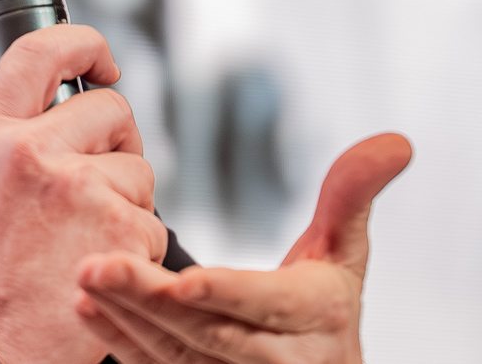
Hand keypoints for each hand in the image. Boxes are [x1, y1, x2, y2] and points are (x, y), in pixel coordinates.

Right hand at [0, 25, 166, 363]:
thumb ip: (11, 138)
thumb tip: (60, 108)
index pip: (40, 53)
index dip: (82, 44)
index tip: (101, 59)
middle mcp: (31, 151)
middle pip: (109, 109)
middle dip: (115, 144)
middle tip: (95, 185)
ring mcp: (78, 188)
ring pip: (138, 171)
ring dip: (126, 204)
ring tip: (84, 240)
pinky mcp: (120, 229)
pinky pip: (152, 223)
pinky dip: (137, 249)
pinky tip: (98, 266)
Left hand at [72, 133, 411, 362]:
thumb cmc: (324, 310)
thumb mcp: (345, 254)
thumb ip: (352, 195)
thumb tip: (396, 141)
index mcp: (315, 319)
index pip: (267, 306)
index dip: (226, 295)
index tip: (183, 281)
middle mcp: (278, 361)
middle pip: (208, 336)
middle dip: (150, 302)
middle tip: (96, 265)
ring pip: (175, 358)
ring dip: (125, 319)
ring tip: (84, 276)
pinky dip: (121, 343)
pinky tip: (90, 308)